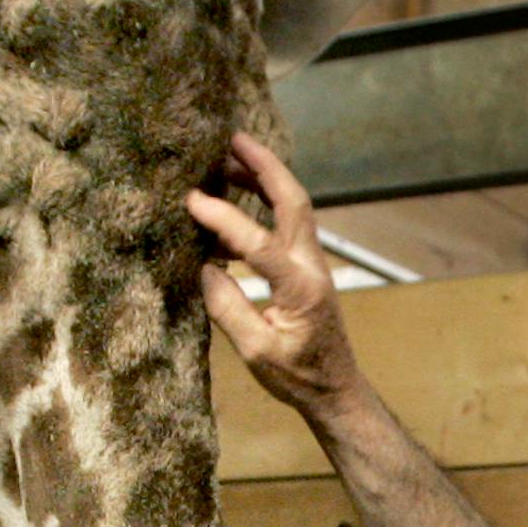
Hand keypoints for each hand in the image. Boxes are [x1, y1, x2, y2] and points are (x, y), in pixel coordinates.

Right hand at [189, 131, 363, 422]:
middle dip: (264, 165)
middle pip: (292, 200)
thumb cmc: (297, 376)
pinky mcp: (307, 267)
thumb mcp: (256, 352)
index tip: (192, 201)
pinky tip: (234, 203)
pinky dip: (264, 202)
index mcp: (300, 288)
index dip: (225, 218)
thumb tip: (205, 266)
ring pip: (293, 205)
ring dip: (264, 178)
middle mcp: (311, 265)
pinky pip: (286, 223)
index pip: (260, 242)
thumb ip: (228, 308)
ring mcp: (313, 262)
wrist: (335, 388)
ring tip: (228, 160)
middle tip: (232, 138)